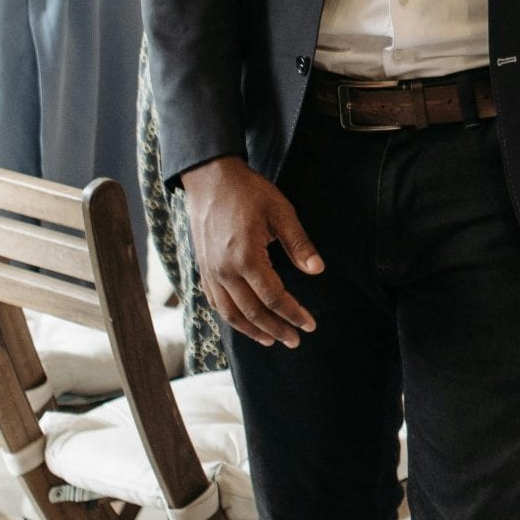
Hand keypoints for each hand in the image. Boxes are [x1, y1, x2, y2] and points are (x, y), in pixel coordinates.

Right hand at [180, 157, 322, 347]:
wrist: (210, 179)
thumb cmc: (249, 192)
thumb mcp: (281, 212)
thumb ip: (299, 244)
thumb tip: (317, 271)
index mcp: (246, 258)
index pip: (274, 297)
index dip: (293, 314)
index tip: (309, 325)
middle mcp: (224, 271)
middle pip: (252, 312)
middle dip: (276, 329)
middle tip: (295, 341)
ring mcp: (210, 272)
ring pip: (230, 313)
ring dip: (252, 330)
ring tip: (272, 340)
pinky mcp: (202, 269)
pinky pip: (215, 302)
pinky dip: (231, 318)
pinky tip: (243, 322)